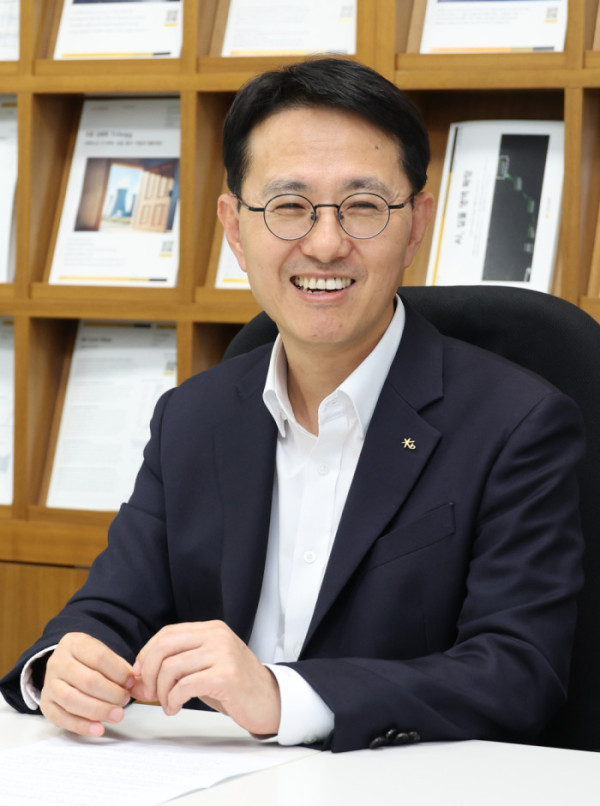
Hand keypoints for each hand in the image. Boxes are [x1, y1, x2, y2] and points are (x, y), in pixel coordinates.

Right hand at [39, 633, 134, 736]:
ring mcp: (49, 683)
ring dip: (98, 710)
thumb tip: (135, 682)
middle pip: (87, 680)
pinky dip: (81, 726)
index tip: (131, 682)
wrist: (65, 665)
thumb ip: (119, 667)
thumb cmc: (90, 661)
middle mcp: (58, 661)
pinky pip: (61, 718)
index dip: (118, 672)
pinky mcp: (45, 703)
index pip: (99, 657)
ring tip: (117, 715)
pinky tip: (98, 729)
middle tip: (125, 700)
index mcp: (74, 643)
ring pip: (72, 700)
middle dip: (111, 693)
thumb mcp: (103, 653)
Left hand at [133, 621, 280, 736]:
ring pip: (171, 668)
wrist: (270, 701)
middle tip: (148, 692)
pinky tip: (175, 708)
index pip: (167, 634)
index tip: (140, 675)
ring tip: (167, 704)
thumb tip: (136, 678)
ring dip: (161, 692)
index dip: (147, 655)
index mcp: (211, 629)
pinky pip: (184, 686)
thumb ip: (175, 667)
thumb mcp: (204, 668)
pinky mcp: (225, 676)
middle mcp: (217, 636)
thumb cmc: (235, 686)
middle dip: (148, 673)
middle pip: (165, 647)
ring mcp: (222, 654)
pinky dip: (173, 700)